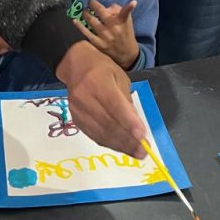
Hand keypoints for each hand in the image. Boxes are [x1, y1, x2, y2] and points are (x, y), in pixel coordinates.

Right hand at [56, 41, 144, 158]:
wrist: (75, 66)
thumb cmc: (102, 69)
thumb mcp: (120, 78)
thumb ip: (127, 101)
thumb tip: (136, 126)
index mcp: (98, 81)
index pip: (114, 105)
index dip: (128, 122)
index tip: (142, 135)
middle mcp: (85, 97)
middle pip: (108, 123)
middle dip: (128, 139)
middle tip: (144, 151)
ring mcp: (77, 110)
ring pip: (101, 133)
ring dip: (120, 145)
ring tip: (136, 152)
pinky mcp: (76, 120)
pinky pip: (94, 136)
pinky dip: (110, 143)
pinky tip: (122, 147)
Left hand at [75, 0, 138, 68]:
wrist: (126, 54)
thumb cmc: (125, 33)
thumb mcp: (127, 20)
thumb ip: (117, 9)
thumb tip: (104, 7)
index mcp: (122, 20)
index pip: (121, 10)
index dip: (115, 3)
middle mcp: (113, 27)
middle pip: (100, 11)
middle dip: (93, 4)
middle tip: (90, 3)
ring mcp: (105, 36)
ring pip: (91, 20)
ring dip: (86, 13)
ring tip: (85, 12)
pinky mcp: (98, 43)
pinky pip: (86, 33)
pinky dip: (79, 26)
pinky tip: (75, 20)